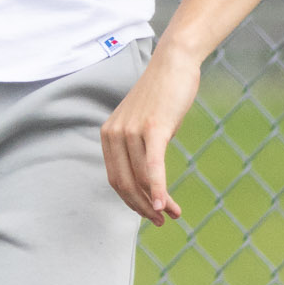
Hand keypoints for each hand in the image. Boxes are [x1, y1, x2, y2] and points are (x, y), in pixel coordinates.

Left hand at [101, 45, 202, 224]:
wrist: (174, 63)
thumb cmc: (162, 96)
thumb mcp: (144, 124)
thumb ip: (140, 149)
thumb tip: (149, 182)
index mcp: (108, 135)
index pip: (116, 178)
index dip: (132, 201)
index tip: (150, 213)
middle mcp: (114, 134)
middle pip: (125, 183)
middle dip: (142, 208)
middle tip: (162, 222)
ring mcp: (132, 131)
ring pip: (142, 178)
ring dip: (159, 202)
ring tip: (175, 213)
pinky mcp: (153, 128)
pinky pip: (153, 166)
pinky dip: (157, 188)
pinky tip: (164, 205)